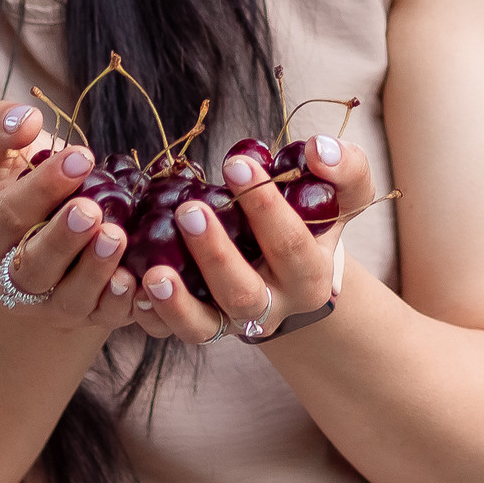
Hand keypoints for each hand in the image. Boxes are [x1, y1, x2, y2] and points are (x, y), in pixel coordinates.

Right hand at [0, 101, 142, 332]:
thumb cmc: (25, 184)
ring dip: (94, 271)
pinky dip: (124, 302)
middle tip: (91, 210)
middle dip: (61, 239)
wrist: (52, 230)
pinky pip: (107, 317)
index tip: (81, 157)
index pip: (3, 218)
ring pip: (68, 299)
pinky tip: (140, 279)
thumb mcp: (1, 154)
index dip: (40, 189)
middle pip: (31, 268)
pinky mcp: (88, 319)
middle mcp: (9, 282)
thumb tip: (27, 119)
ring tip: (117, 236)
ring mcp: (49, 306)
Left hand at [132, 133, 374, 343]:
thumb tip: (317, 151)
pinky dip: (159, 315)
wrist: (295, 269)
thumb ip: (345, 167)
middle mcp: (275, 306)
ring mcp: (235, 322)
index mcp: (312, 275)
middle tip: (189, 210)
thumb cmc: (313, 219)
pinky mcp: (204, 327)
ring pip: (209, 324)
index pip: (292, 245)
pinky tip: (138, 285)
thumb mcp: (341, 194)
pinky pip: (178, 331)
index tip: (234, 163)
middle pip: (246, 293)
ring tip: (154, 271)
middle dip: (216, 253)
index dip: (265, 207)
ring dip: (180, 300)